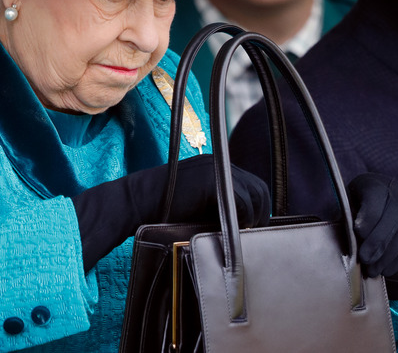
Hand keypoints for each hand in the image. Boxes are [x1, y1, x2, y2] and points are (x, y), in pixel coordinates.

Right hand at [72, 154, 270, 271]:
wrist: (136, 202)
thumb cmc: (162, 209)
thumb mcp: (196, 202)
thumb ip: (218, 205)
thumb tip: (244, 223)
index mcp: (216, 166)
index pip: (251, 184)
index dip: (257, 206)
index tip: (253, 226)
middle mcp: (219, 164)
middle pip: (258, 187)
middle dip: (261, 212)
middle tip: (254, 232)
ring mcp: (215, 170)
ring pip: (253, 194)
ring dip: (253, 216)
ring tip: (245, 233)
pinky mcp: (211, 182)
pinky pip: (240, 201)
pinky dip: (242, 217)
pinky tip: (235, 229)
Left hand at [348, 173, 397, 298]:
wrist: (385, 196)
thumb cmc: (358, 203)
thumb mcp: (348, 202)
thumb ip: (347, 215)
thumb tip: (344, 236)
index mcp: (376, 184)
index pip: (376, 197)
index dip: (368, 216)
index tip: (357, 232)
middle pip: (393, 217)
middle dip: (378, 241)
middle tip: (364, 259)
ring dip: (388, 255)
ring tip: (373, 270)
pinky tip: (386, 269)